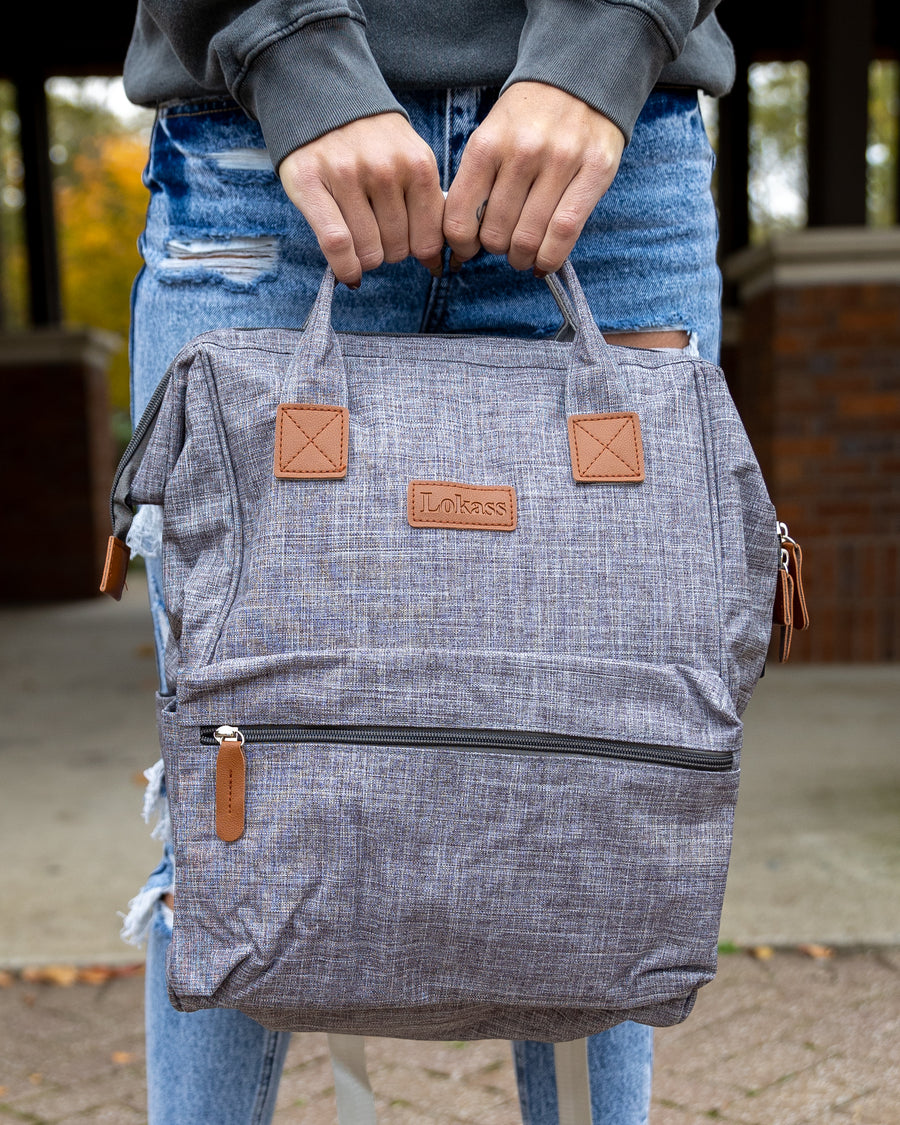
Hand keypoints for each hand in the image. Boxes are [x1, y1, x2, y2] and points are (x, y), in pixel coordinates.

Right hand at [279, 112, 445, 285]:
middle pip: (398, 249)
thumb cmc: (370, 140)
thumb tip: (435, 262)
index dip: (422, 256)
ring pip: (369, 251)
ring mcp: (347, 175)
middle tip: (379, 237)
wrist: (320, 96)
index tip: (414, 255)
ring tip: (360, 241)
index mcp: (417, 164)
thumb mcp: (409, 158)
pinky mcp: (311, 183)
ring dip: (366, 259)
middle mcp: (385, 169)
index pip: (429, 237)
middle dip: (390, 252)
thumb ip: (424, 202)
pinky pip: (337, 244)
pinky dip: (344, 268)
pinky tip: (347, 274)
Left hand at [443, 83, 625, 273]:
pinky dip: (550, 258)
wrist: (579, 76)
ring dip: (522, 258)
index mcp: (487, 144)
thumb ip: (476, 183)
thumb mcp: (490, 137)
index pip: (462, 217)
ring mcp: (562, 161)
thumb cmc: (528, 119)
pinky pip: (566, 232)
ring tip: (523, 255)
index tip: (468, 250)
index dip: (461, 245)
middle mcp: (523, 152)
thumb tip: (463, 241)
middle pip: (497, 233)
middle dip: (497, 250)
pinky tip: (544, 263)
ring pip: (530, 238)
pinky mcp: (595, 170)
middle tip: (504, 247)